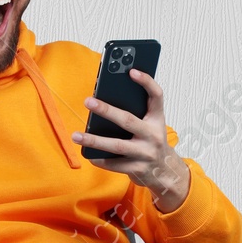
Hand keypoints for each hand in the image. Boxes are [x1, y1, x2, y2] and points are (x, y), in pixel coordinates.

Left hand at [71, 68, 190, 210]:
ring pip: (116, 145)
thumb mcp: (150, 124)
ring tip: (76, 135)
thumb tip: (106, 99)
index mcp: (157, 119)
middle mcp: (154, 135)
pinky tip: (89, 155)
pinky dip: (100, 159)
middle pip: (128, 120)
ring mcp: (146, 153)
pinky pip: (114, 164)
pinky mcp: (138, 169)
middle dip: (106, 110)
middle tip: (88, 101)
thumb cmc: (152, 142)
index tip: (131, 71)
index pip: (156, 96)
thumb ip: (136, 111)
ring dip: (94, 140)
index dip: (146, 82)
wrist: (165, 172)